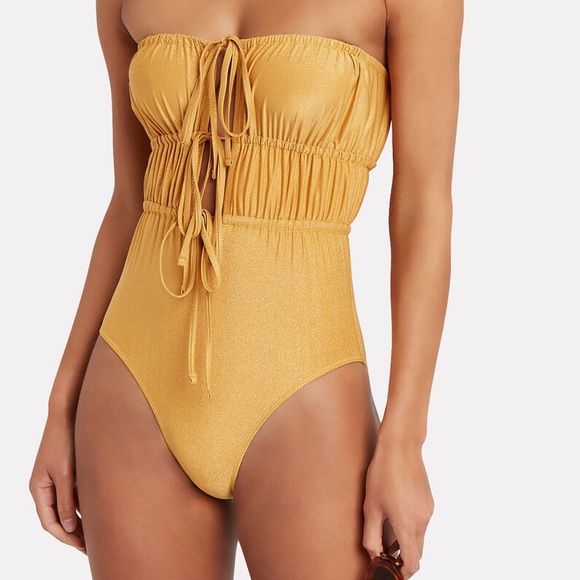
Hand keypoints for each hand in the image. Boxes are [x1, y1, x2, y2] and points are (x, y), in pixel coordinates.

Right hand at [29, 413, 85, 553]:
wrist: (69, 413)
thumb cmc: (64, 440)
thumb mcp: (65, 473)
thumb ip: (66, 500)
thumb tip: (69, 527)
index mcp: (38, 488)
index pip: (49, 522)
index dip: (65, 537)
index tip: (82, 547)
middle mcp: (45, 486)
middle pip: (58, 518)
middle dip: (73, 533)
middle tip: (92, 547)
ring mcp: (57, 478)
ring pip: (67, 507)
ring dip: (80, 520)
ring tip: (98, 533)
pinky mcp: (68, 470)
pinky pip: (74, 494)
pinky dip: (83, 505)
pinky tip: (99, 512)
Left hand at [362, 441, 433, 578]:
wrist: (401, 447)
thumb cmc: (383, 473)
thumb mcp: (371, 507)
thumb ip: (371, 536)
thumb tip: (374, 554)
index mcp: (408, 525)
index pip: (412, 563)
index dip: (403, 572)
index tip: (391, 570)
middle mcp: (423, 521)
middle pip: (417, 551)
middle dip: (402, 557)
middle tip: (384, 553)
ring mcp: (428, 510)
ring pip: (419, 536)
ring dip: (406, 540)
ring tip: (385, 530)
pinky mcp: (429, 501)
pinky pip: (421, 522)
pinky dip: (411, 526)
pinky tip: (394, 512)